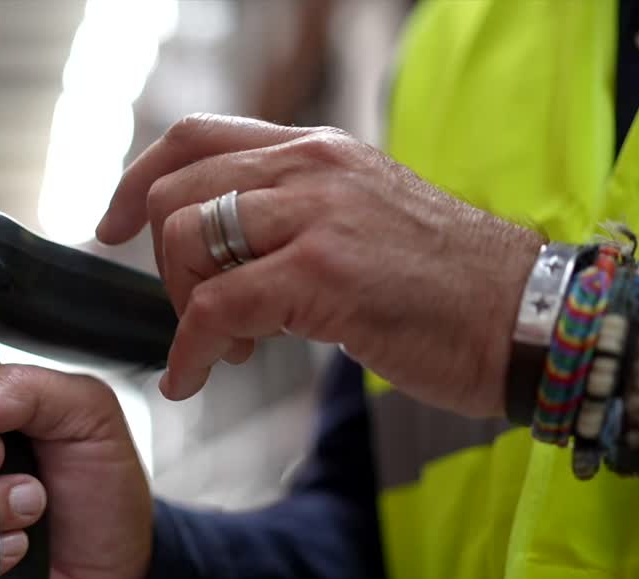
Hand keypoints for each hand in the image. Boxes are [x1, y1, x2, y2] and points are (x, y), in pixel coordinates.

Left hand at [96, 114, 542, 416]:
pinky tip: (194, 380)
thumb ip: (295, 215)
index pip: (193, 138)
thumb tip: (225, 247)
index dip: (136, 181)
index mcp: (316, 149)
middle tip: (197, 314)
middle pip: (175, 194)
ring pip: (186, 242)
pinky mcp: (323, 273)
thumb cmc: (449, 285)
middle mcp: (310, 166)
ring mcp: (317, 214)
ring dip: (181, 308)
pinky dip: (189, 352)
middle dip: (164, 268)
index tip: (111, 228)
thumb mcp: (363, 220)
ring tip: (225, 349)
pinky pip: (215, 309)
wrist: (528, 316)